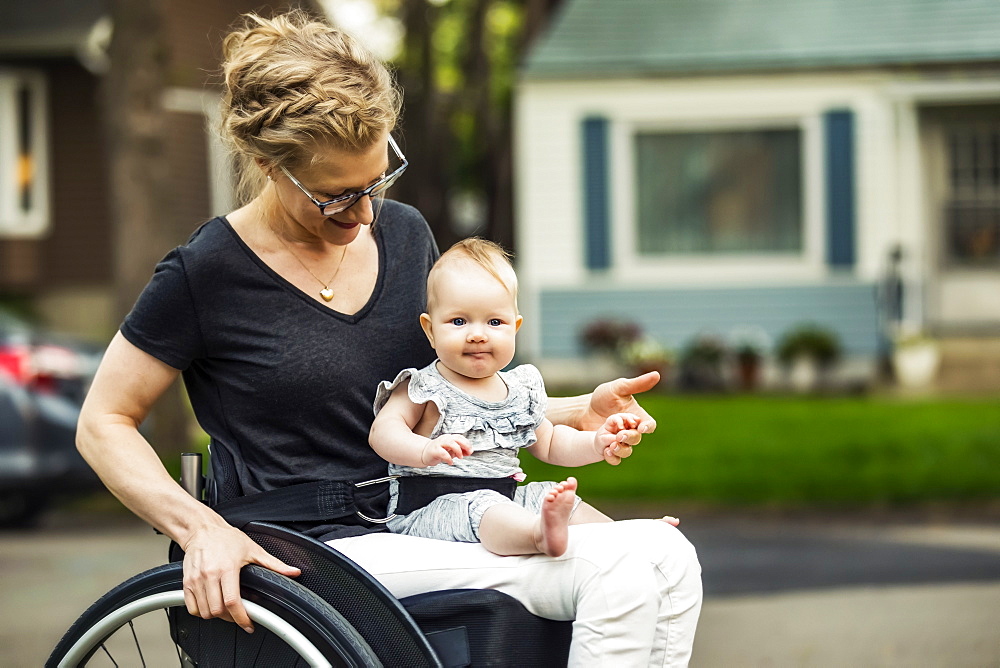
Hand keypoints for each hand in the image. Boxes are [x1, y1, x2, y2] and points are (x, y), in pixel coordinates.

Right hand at [181, 523, 300, 632]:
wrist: (202, 529)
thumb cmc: (226, 538)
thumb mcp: (253, 549)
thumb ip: (274, 564)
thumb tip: (293, 572)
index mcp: (227, 568)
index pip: (232, 601)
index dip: (241, 617)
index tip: (248, 624)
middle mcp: (209, 575)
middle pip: (217, 610)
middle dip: (230, 617)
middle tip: (239, 614)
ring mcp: (196, 580)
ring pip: (204, 612)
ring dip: (216, 616)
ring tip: (226, 609)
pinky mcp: (186, 582)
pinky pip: (191, 607)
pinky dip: (201, 612)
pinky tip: (211, 605)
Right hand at [421, 434, 472, 465]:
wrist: (425, 453)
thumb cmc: (439, 452)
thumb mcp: (451, 451)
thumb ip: (460, 451)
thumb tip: (469, 452)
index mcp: (449, 438)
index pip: (460, 437)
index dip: (467, 444)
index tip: (471, 451)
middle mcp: (445, 439)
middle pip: (457, 438)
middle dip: (465, 445)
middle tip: (468, 453)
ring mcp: (439, 443)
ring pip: (450, 443)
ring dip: (457, 450)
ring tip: (460, 457)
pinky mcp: (434, 450)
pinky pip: (443, 453)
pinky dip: (448, 458)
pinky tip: (451, 462)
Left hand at [581, 372, 658, 464]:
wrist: (584, 411)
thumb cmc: (603, 397)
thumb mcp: (619, 388)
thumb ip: (637, 384)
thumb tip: (657, 374)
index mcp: (637, 417)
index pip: (649, 425)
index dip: (648, 427)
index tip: (642, 427)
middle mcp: (631, 430)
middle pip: (638, 438)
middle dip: (631, 437)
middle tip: (621, 434)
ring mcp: (620, 441)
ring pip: (627, 450)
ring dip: (623, 449)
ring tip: (613, 445)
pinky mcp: (609, 448)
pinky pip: (615, 457)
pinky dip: (612, 457)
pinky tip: (606, 452)